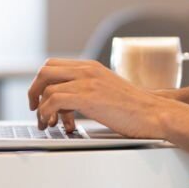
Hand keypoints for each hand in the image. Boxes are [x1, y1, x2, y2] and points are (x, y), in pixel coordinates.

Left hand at [26, 58, 171, 138]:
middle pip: (45, 70)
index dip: (42, 82)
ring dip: (41, 107)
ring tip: (47, 123)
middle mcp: (87, 70)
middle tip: (35, 108)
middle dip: (34, 90)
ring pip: (47, 85)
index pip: (54, 64)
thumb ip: (88, 90)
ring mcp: (87, 82)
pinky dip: (48, 112)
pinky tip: (54, 123)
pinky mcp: (88, 97)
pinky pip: (54, 100)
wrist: (153, 113)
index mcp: (91, 67)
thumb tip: (67, 102)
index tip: (40, 98)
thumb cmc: (134, 108)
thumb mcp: (108, 90)